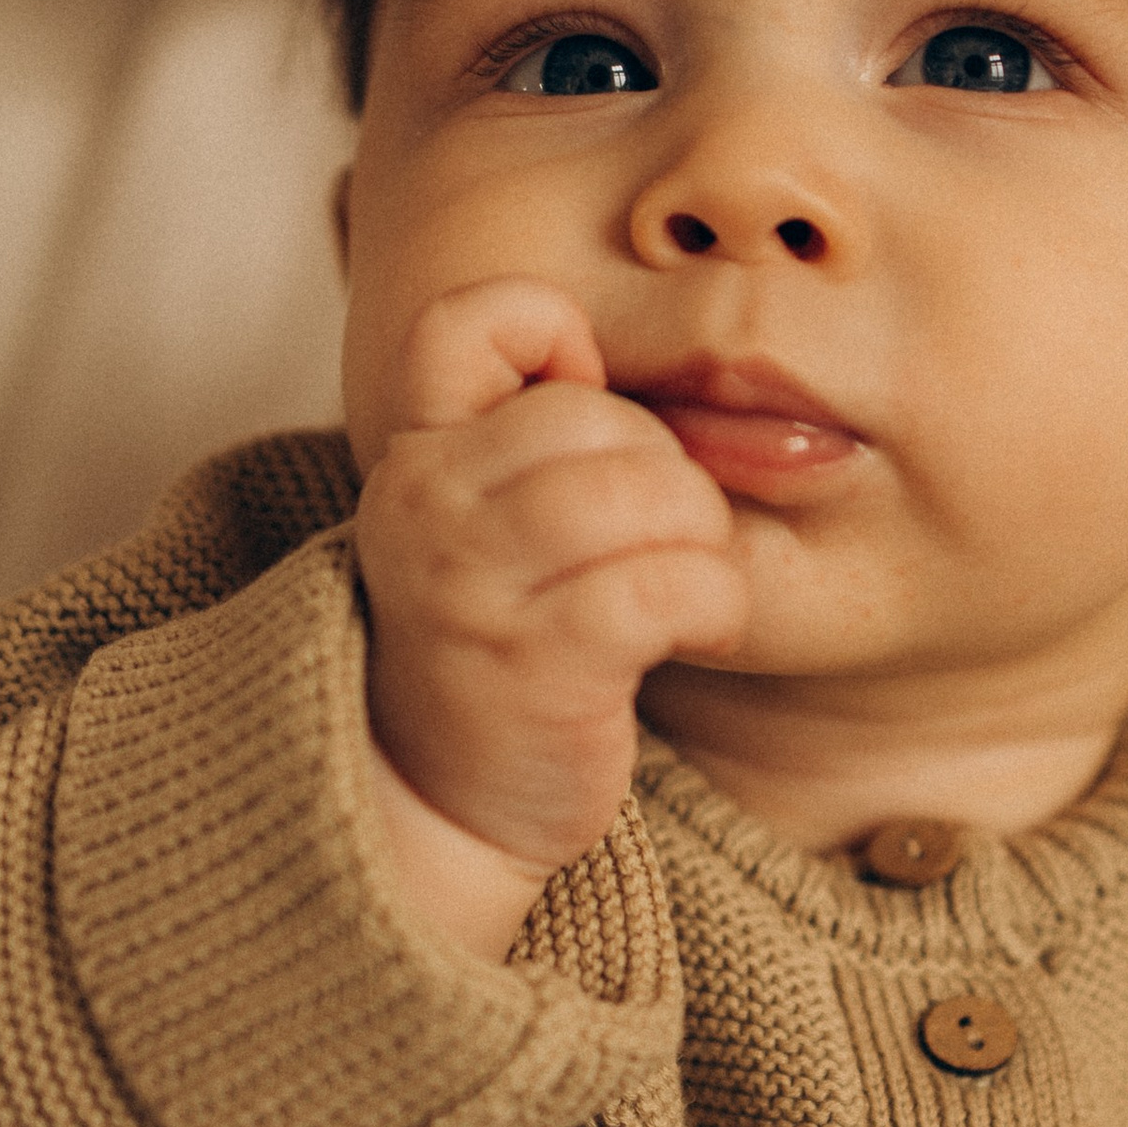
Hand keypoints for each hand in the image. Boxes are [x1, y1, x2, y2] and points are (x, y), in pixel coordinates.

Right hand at [355, 277, 743, 948]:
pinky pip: (673, 582)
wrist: (443, 805)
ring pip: (649, 490)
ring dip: (701, 537)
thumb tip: (592, 350)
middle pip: (601, 414)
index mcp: (413, 455)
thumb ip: (524, 431)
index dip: (551, 335)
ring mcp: (474, 586)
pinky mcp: (541, 664)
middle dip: (666, 472)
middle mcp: (424, 506)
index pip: (469, 320)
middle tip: (662, 539)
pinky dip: (714, 600)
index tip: (582, 415)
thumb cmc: (494, 645)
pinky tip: (696, 628)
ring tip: (686, 581)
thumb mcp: (478, 522)